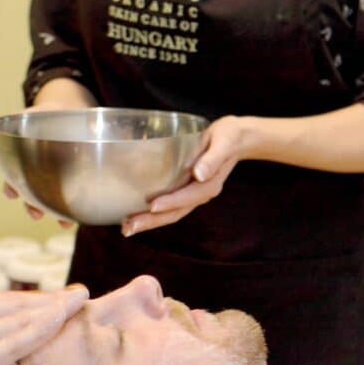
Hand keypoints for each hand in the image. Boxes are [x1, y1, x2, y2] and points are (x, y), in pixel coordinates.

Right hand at [0, 102, 75, 228]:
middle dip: (32, 207)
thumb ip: (14, 127)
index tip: (11, 194)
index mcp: (24, 163)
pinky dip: (70, 213)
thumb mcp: (33, 116)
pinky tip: (74, 220)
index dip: (11, 189)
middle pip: (32, 196)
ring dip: (56, 214)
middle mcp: (37, 177)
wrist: (71, 113)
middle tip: (36, 214)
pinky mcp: (73, 182)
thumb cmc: (46, 116)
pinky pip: (70, 200)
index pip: (13, 180)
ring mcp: (55, 181)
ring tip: (63, 223)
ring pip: (51, 202)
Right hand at [0, 286, 88, 364]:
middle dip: (48, 298)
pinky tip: (63, 319)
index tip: (42, 297)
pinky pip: (19, 341)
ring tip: (80, 301)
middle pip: (14, 303)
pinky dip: (43, 327)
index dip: (21, 299)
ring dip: (55, 308)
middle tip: (76, 293)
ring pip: (22, 317)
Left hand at [121, 115, 250, 236]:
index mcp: (210, 184)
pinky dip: (152, 214)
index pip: (188, 197)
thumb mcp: (224, 142)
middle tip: (129, 228)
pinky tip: (135, 215)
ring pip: (170, 213)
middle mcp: (200, 193)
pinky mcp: (185, 190)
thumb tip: (199, 174)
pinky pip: (168, 206)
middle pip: (175, 212)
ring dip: (149, 222)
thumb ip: (213, 159)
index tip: (152, 206)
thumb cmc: (229, 137)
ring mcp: (192, 194)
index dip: (170, 202)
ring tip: (127, 228)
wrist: (236, 139)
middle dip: (152, 221)